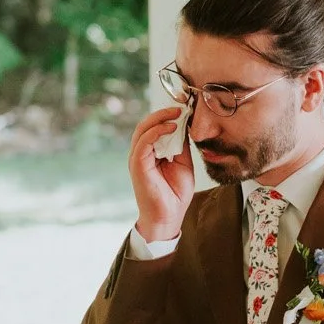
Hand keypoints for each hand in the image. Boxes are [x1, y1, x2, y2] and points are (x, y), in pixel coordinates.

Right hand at [128, 101, 196, 244]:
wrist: (169, 216)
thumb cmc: (174, 193)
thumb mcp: (183, 163)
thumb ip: (181, 145)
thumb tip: (186, 125)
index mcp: (151, 153)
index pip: (154, 127)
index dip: (166, 116)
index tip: (183, 108)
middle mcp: (141, 153)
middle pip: (146, 125)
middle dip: (162, 113)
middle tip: (180, 107)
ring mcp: (137, 159)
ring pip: (142, 130)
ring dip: (159, 119)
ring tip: (176, 114)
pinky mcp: (137, 165)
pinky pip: (143, 142)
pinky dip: (156, 132)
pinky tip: (170, 128)